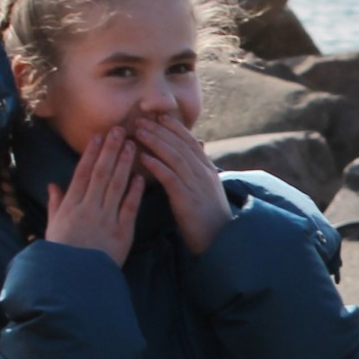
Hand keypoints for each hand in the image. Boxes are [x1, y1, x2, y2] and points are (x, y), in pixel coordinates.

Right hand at [44, 128, 143, 264]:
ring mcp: (105, 219)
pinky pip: (129, 208)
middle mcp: (88, 208)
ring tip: (132, 145)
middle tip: (120, 130)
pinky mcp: (121, 233)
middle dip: (111, 150)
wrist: (74, 280)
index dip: (91, 153)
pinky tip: (141, 177)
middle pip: (101, 173)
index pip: (82, 174)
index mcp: (71, 206)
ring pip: (116, 186)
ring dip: (124, 164)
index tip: (99, 136)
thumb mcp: (53, 227)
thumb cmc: (62, 254)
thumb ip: (55, 204)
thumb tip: (53, 184)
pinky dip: (135, 192)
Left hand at [132, 115, 231, 255]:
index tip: (160, 116)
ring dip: (155, 142)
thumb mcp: (207, 192)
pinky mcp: (187, 199)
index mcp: (208, 171)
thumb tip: (191, 161)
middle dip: (160, 130)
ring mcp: (197, 185)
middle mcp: (204, 173)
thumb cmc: (210, 220)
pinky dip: (156, 165)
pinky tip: (143, 157)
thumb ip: (198, 175)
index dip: (175, 128)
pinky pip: (170, 177)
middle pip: (180, 144)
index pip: (191, 142)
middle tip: (141, 119)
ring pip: (174, 156)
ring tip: (138, 132)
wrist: (221, 242)